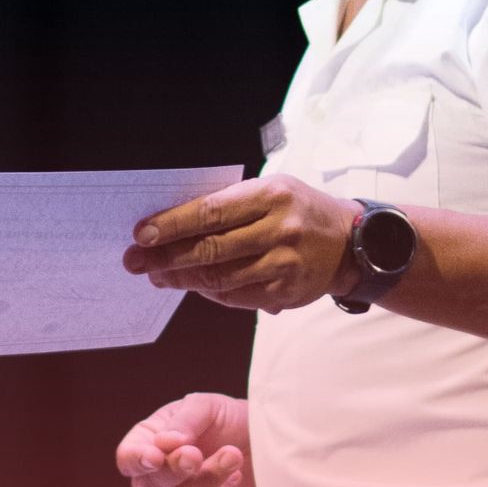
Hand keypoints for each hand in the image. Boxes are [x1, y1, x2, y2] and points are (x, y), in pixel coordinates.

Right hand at [115, 392, 256, 486]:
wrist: (260, 439)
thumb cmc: (226, 419)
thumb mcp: (206, 407)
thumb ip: (184, 421)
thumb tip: (165, 443)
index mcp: (147, 443)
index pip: (128, 459)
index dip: (137, 461)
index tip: (156, 456)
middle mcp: (154, 477)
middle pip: (149, 485)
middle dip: (175, 470)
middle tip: (197, 453)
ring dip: (207, 478)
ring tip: (233, 455)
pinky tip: (235, 477)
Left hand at [122, 175, 362, 312]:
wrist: (351, 242)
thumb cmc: (299, 210)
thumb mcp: (271, 190)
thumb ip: (229, 205)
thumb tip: (175, 225)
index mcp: (271, 195)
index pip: (210, 212)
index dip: (172, 225)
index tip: (142, 233)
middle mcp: (279, 229)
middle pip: (210, 248)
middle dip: (165, 256)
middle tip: (135, 261)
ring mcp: (284, 264)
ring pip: (219, 277)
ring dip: (181, 278)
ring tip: (157, 275)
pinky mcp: (286, 293)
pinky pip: (236, 296)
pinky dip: (208, 291)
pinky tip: (191, 285)